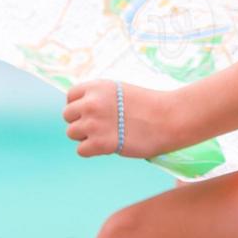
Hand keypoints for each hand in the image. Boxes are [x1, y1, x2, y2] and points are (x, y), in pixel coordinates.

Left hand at [62, 79, 180, 158]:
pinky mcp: (99, 143)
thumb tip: (82, 108)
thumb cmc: (149, 105)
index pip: (70, 96)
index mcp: (97, 86)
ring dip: (85, 137)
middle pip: (67, 116)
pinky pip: (81, 150)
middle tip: (99, 127)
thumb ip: (100, 96)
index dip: (79, 106)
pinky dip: (92, 151)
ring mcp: (93, 123)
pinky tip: (108, 146)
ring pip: (72, 133)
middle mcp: (91, 102)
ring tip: (106, 136)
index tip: (91, 113)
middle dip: (80, 122)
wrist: (169, 118)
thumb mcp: (120, 90)